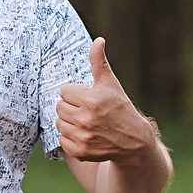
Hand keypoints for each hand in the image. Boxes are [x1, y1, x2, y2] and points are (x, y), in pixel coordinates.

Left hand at [55, 38, 155, 162]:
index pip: (65, 91)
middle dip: (71, 107)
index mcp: (91, 100)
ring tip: (85, 122)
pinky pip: (61, 140)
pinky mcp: (79, 151)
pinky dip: (70, 138)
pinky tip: (85, 134)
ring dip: (69, 122)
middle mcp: (85, 119)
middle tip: (87, 110)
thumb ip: (99, 62)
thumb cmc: (120, 108)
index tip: (88, 98)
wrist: (133, 141)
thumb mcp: (110, 84)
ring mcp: (82, 137)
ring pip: (59, 123)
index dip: (76, 94)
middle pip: (59, 107)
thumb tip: (98, 40)